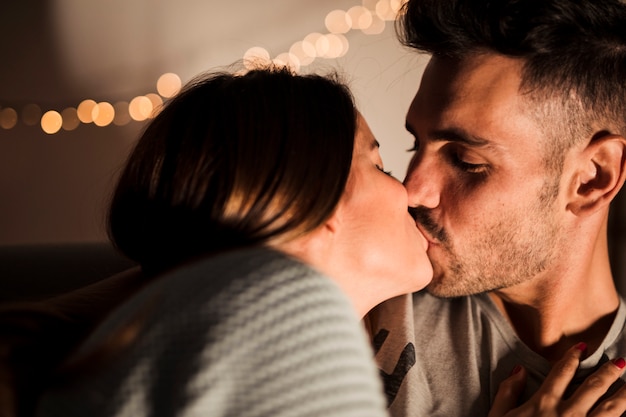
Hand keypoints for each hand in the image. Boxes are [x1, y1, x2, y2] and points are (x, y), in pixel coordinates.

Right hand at [489, 343, 625, 416]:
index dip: (572, 357)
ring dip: (624, 394)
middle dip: (609, 372)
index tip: (582, 347)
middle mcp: (567, 413)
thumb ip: (508, 392)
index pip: (562, 372)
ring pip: (611, 408)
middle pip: (594, 387)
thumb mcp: (498, 416)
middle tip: (621, 362)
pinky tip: (625, 414)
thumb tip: (519, 370)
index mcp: (544, 403)